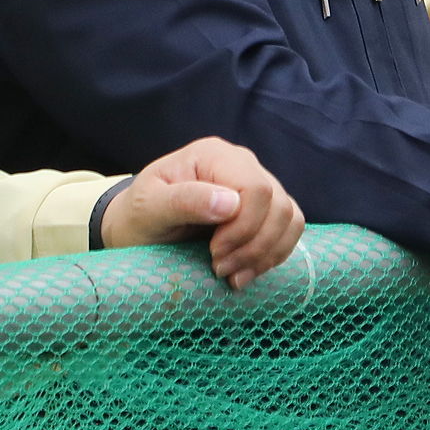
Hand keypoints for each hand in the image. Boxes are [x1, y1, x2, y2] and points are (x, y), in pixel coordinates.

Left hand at [99, 137, 304, 290]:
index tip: (213, 253)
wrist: (138, 228)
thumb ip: (183, 201)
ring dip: (266, 253)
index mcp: (213, 155)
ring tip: (233, 275)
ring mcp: (257, 184)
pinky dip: (275, 254)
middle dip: (253, 246)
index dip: (243, 227)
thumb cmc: (138, 216)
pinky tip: (248, 271)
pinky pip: (290, 228)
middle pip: (277, 204)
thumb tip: (230, 204)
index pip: (255, 188)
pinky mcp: (264, 209)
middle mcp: (241, 163)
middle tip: (220, 269)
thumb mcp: (147, 208)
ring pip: (289, 217)